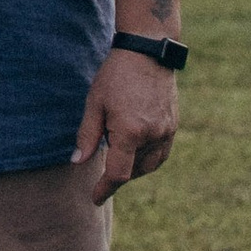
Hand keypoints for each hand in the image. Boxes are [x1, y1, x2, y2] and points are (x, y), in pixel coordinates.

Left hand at [71, 46, 177, 196]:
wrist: (148, 51)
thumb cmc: (116, 75)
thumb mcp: (94, 103)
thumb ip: (87, 136)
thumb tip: (78, 161)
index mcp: (130, 132)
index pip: (118, 174)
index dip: (105, 189)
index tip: (95, 198)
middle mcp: (152, 135)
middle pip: (134, 171)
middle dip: (118, 175)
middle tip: (102, 170)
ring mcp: (166, 131)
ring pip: (150, 165)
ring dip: (134, 168)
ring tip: (118, 157)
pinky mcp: (173, 125)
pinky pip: (161, 153)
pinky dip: (148, 158)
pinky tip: (135, 149)